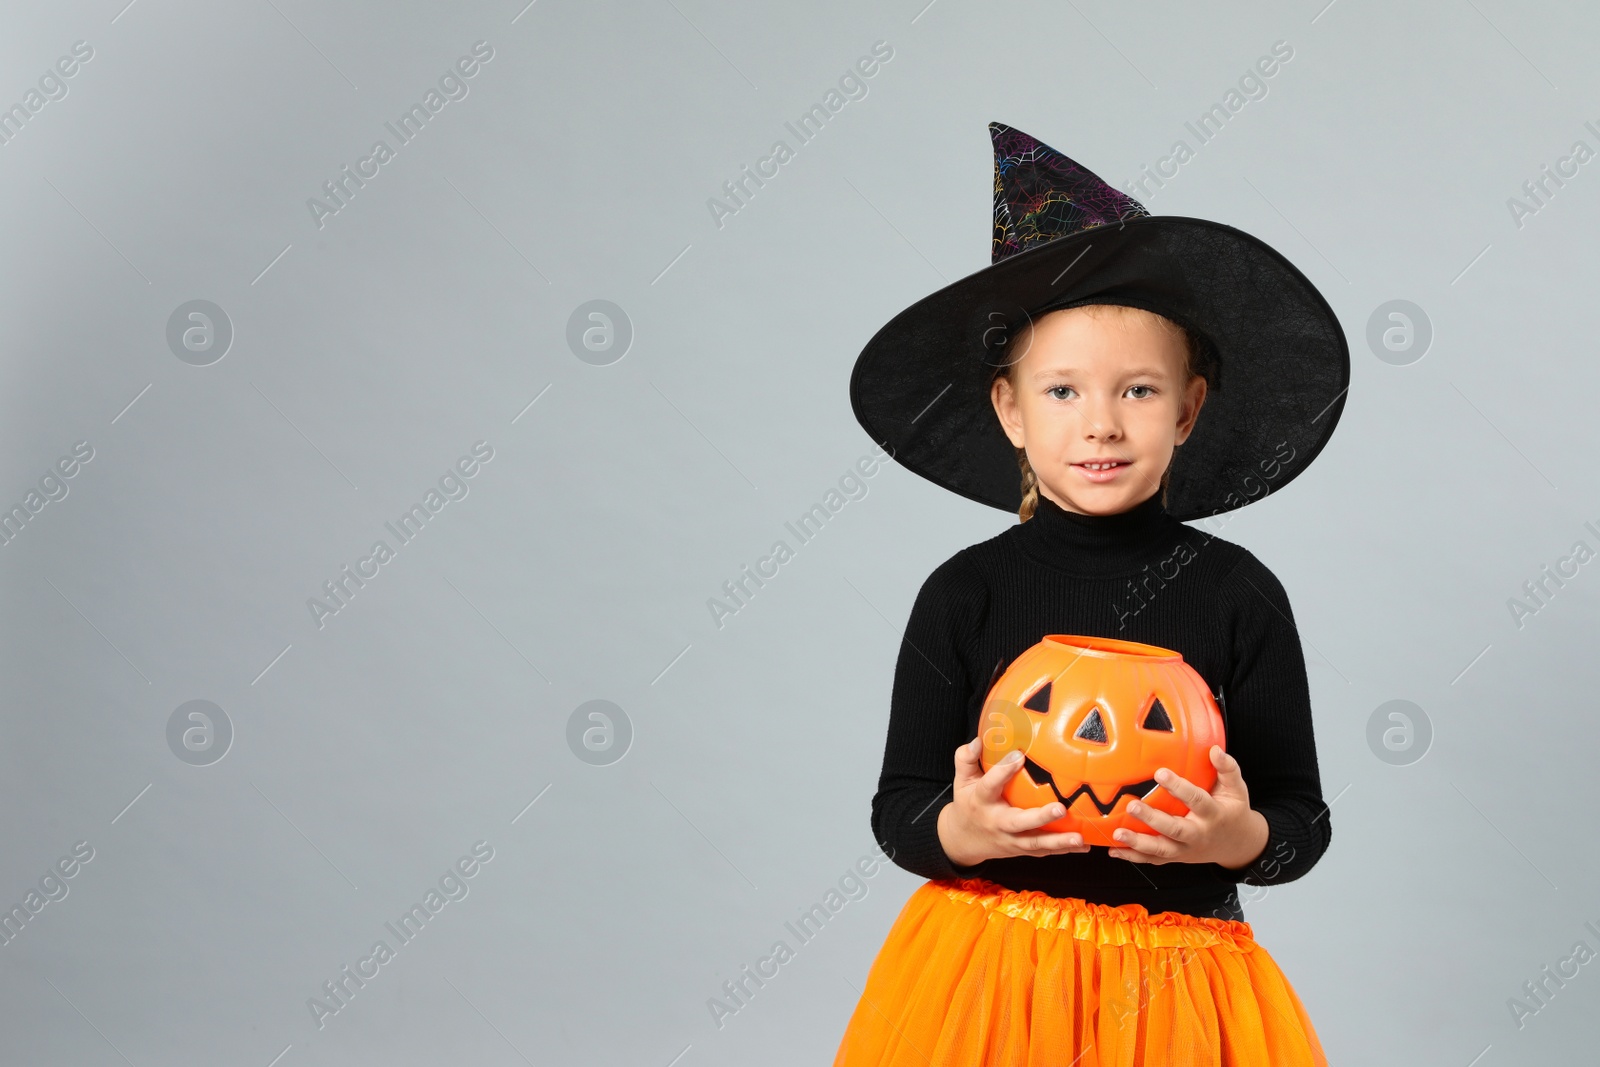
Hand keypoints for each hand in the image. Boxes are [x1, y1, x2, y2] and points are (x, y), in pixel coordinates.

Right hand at [937, 737, 1091, 866]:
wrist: (964, 840)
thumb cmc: (968, 803)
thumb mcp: (962, 779)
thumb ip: (966, 758)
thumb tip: (978, 740)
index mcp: (982, 801)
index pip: (990, 785)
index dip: (1003, 770)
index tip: (1019, 756)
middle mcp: (997, 822)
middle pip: (1019, 822)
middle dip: (1040, 818)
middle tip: (1060, 809)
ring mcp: (1011, 839)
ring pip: (1035, 843)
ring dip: (1058, 842)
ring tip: (1079, 837)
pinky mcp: (1022, 849)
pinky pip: (1043, 851)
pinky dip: (1063, 850)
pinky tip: (1083, 845)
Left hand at [1106, 745, 1269, 868]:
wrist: (1238, 845)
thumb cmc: (1233, 812)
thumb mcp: (1236, 790)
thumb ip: (1227, 769)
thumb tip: (1214, 749)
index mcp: (1213, 815)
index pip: (1196, 800)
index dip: (1179, 787)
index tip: (1160, 773)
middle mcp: (1198, 834)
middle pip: (1175, 829)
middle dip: (1152, 819)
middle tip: (1132, 805)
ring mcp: (1186, 849)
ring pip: (1161, 850)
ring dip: (1138, 843)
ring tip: (1117, 833)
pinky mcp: (1176, 857)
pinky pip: (1153, 860)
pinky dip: (1133, 857)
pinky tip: (1114, 850)